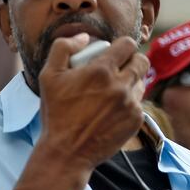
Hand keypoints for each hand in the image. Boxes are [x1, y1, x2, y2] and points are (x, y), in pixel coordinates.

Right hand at [36, 33, 148, 169]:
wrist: (66, 152)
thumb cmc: (55, 113)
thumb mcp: (48, 76)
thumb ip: (63, 48)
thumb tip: (84, 37)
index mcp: (101, 71)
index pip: (127, 44)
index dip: (122, 45)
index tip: (115, 51)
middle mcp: (120, 86)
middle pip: (142, 61)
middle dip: (132, 60)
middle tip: (119, 68)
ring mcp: (131, 104)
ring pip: (142, 82)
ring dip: (131, 82)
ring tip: (113, 90)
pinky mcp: (135, 121)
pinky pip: (138, 103)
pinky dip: (128, 103)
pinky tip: (112, 110)